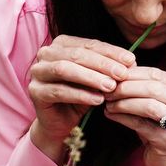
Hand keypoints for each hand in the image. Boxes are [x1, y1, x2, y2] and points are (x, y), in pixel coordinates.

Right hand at [27, 35, 135, 164]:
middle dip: (102, 64)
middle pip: (77, 55)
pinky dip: (80, 95)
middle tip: (122, 74)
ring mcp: (37, 72)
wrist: (61, 122)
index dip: (111, 52)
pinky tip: (97, 100)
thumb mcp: (97, 78)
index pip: (89, 44)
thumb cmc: (81, 95)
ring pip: (65, 70)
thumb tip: (131, 62)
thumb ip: (109, 68)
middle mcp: (46, 53)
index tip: (131, 61)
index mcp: (62, 43)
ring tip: (111, 86)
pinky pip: (58, 91)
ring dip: (90, 78)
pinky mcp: (34, 91)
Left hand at [103, 67, 165, 165]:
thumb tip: (120, 69)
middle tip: (108, 90)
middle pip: (154, 88)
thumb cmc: (160, 129)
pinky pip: (142, 125)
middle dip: (127, 87)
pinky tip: (111, 115)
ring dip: (124, 102)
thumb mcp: (156, 104)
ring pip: (149, 105)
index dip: (133, 73)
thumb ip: (144, 87)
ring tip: (108, 103)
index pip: (157, 74)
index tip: (112, 76)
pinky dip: (123, 118)